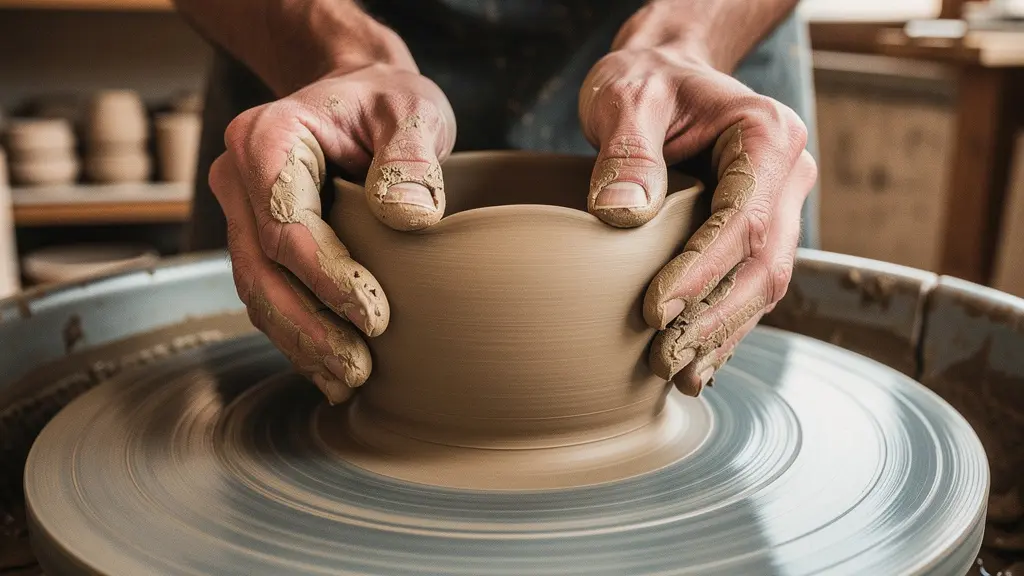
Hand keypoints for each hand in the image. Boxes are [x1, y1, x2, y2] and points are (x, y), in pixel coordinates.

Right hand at [210, 62, 455, 403]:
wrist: (358, 94)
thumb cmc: (385, 100)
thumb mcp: (411, 111)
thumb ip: (411, 158)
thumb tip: (408, 218)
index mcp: (265, 139)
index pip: (287, 226)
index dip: (327, 279)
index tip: (377, 316)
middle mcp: (237, 177)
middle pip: (261, 270)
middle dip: (309, 329)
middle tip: (360, 369)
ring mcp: (241, 210)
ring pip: (256, 291)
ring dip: (299, 342)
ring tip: (348, 381)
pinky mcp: (256, 237)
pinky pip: (267, 292)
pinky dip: (295, 333)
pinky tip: (329, 367)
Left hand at [579, 48, 816, 395]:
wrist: (666, 75)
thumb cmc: (647, 80)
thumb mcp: (628, 95)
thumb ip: (627, 148)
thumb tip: (620, 213)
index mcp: (768, 137)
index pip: (742, 220)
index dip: (702, 273)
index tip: (653, 311)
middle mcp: (787, 177)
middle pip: (764, 266)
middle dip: (713, 319)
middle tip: (661, 358)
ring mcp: (780, 208)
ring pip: (764, 287)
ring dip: (723, 336)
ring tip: (677, 375)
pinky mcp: (758, 232)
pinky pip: (750, 288)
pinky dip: (726, 328)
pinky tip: (698, 363)